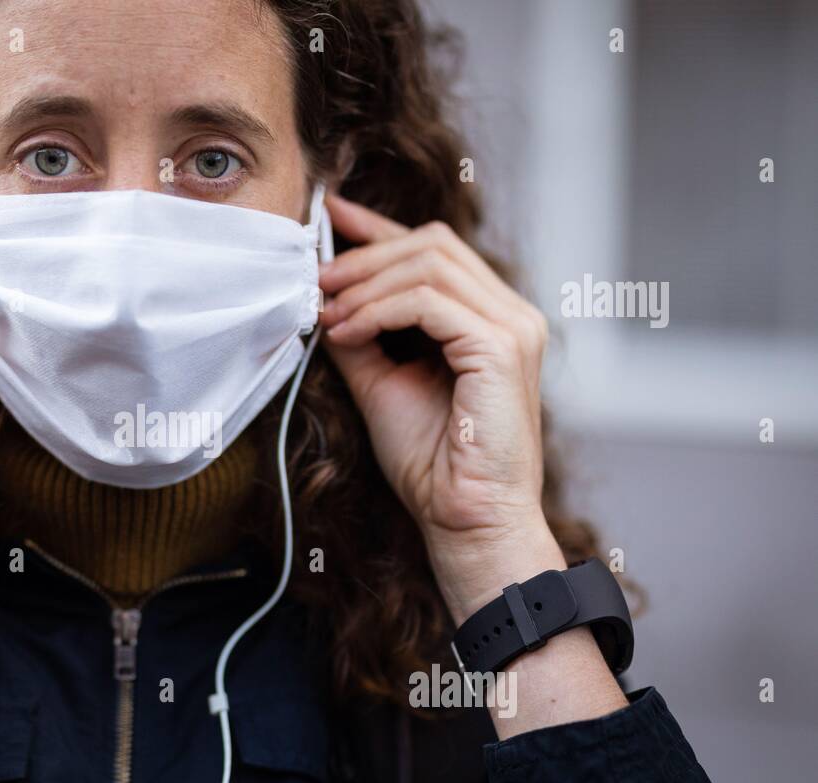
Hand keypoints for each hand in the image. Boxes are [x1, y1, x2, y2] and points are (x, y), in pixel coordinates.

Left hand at [318, 193, 559, 620]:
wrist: (464, 520)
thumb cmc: (431, 464)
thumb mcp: (381, 382)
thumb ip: (361, 334)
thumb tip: (323, 295)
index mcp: (489, 318)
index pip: (434, 249)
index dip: (378, 228)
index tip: (327, 216)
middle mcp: (510, 313)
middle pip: (431, 243)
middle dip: (364, 255)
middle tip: (316, 280)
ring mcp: (513, 327)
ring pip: (429, 263)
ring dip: (364, 283)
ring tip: (324, 311)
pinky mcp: (501, 347)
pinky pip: (428, 302)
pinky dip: (377, 310)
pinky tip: (345, 332)